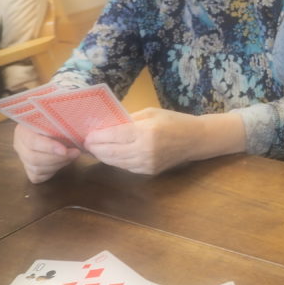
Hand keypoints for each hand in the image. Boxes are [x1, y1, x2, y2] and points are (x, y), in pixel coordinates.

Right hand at [13, 123, 80, 183]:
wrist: (55, 125)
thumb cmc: (59, 119)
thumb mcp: (59, 117)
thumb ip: (64, 121)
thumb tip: (80, 131)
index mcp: (24, 129)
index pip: (32, 141)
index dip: (49, 147)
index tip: (65, 150)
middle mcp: (20, 144)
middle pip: (33, 158)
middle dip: (58, 158)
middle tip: (75, 153)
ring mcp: (22, 158)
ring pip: (36, 169)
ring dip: (58, 165)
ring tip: (72, 156)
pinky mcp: (28, 169)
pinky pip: (37, 177)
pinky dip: (51, 172)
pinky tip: (62, 163)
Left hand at [85, 107, 201, 175]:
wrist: (196, 139)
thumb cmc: (174, 121)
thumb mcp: (151, 113)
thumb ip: (128, 119)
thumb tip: (106, 124)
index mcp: (146, 132)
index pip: (113, 135)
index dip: (97, 136)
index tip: (87, 134)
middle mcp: (144, 150)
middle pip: (110, 151)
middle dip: (95, 148)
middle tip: (86, 143)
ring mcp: (146, 163)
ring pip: (115, 162)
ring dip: (102, 155)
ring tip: (94, 149)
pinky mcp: (148, 171)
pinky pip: (125, 166)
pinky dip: (115, 160)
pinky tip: (110, 154)